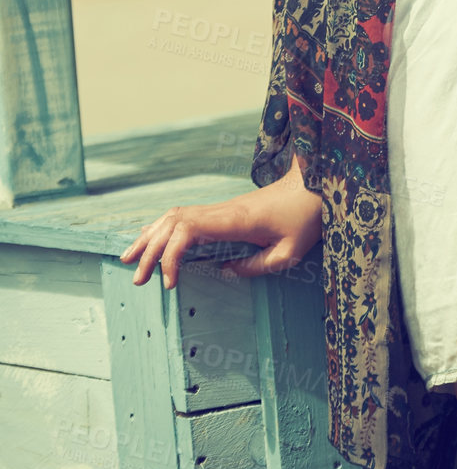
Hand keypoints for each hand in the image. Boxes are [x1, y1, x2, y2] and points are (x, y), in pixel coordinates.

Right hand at [119, 156, 323, 290]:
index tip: (169, 283)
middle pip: (173, 222)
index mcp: (235, 220)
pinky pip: (187, 215)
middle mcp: (222, 210)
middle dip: (150, 250)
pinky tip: (152, 238)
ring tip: (129, 258)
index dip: (170, 255)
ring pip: (175, 215)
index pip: (187, 230)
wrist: (316, 185)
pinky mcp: (225, 210)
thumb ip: (256, 266)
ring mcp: (222, 207)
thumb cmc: (306, 218)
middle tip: (136, 279)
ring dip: (151, 236)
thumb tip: (226, 272)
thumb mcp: (289, 252)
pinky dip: (165, 227)